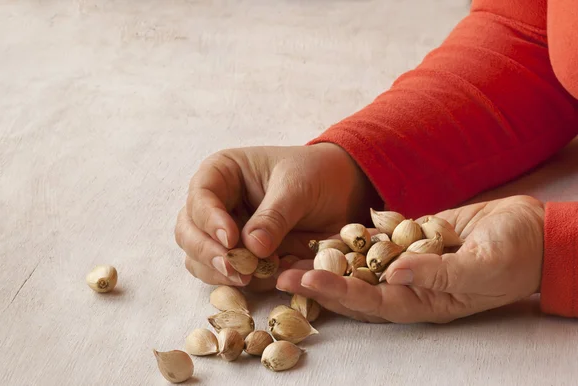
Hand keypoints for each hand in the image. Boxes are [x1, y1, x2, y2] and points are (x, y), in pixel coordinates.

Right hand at [174, 143, 378, 286]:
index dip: (209, 220)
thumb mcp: (298, 187)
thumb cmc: (316, 175)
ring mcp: (225, 233)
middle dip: (207, 253)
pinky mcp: (241, 257)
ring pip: (199, 259)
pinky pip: (227, 276)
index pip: (200, 197)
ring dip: (220, 273)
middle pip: (188, 232)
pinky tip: (265, 280)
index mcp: (222, 173)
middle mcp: (216, 204)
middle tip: (235, 269)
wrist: (342, 191)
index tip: (231, 240)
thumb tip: (252, 249)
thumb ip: (274, 215)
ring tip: (251, 277)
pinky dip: (241, 283)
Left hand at [277, 195, 544, 322]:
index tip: (305, 280)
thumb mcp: (483, 267)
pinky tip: (323, 231)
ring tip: (291, 251)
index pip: (371, 302)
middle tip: (280, 273)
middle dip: (318, 280)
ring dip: (326, 259)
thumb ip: (439, 274)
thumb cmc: (515, 254)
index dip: (337, 292)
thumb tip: (393, 273)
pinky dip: (349, 237)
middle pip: (354, 287)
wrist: (530, 231)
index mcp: (423, 302)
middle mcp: (408, 286)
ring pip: (358, 264)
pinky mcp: (409, 241)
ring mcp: (406, 263)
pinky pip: (373, 241)